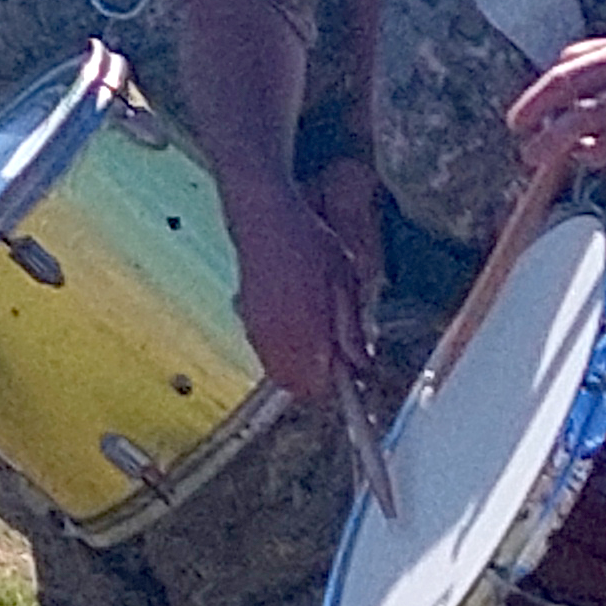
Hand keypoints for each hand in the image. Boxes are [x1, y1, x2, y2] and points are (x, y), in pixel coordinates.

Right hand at [218, 173, 369, 416]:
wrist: (263, 218)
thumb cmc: (309, 245)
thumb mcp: (344, 284)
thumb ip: (350, 329)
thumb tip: (359, 363)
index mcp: (304, 333)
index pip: (321, 387)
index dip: (341, 385)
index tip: (356, 371)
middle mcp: (276, 340)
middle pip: (297, 386)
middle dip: (320, 381)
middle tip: (342, 356)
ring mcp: (256, 331)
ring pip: (279, 372)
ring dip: (301, 367)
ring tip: (322, 339)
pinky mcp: (246, 319)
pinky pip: (266, 352)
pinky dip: (284, 351)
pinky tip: (298, 325)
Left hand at [508, 29, 605, 200]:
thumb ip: (584, 55)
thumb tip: (547, 75)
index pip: (564, 82)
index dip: (533, 104)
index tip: (516, 123)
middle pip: (579, 121)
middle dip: (547, 143)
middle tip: (527, 155)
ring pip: (601, 149)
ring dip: (581, 153)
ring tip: (577, 149)